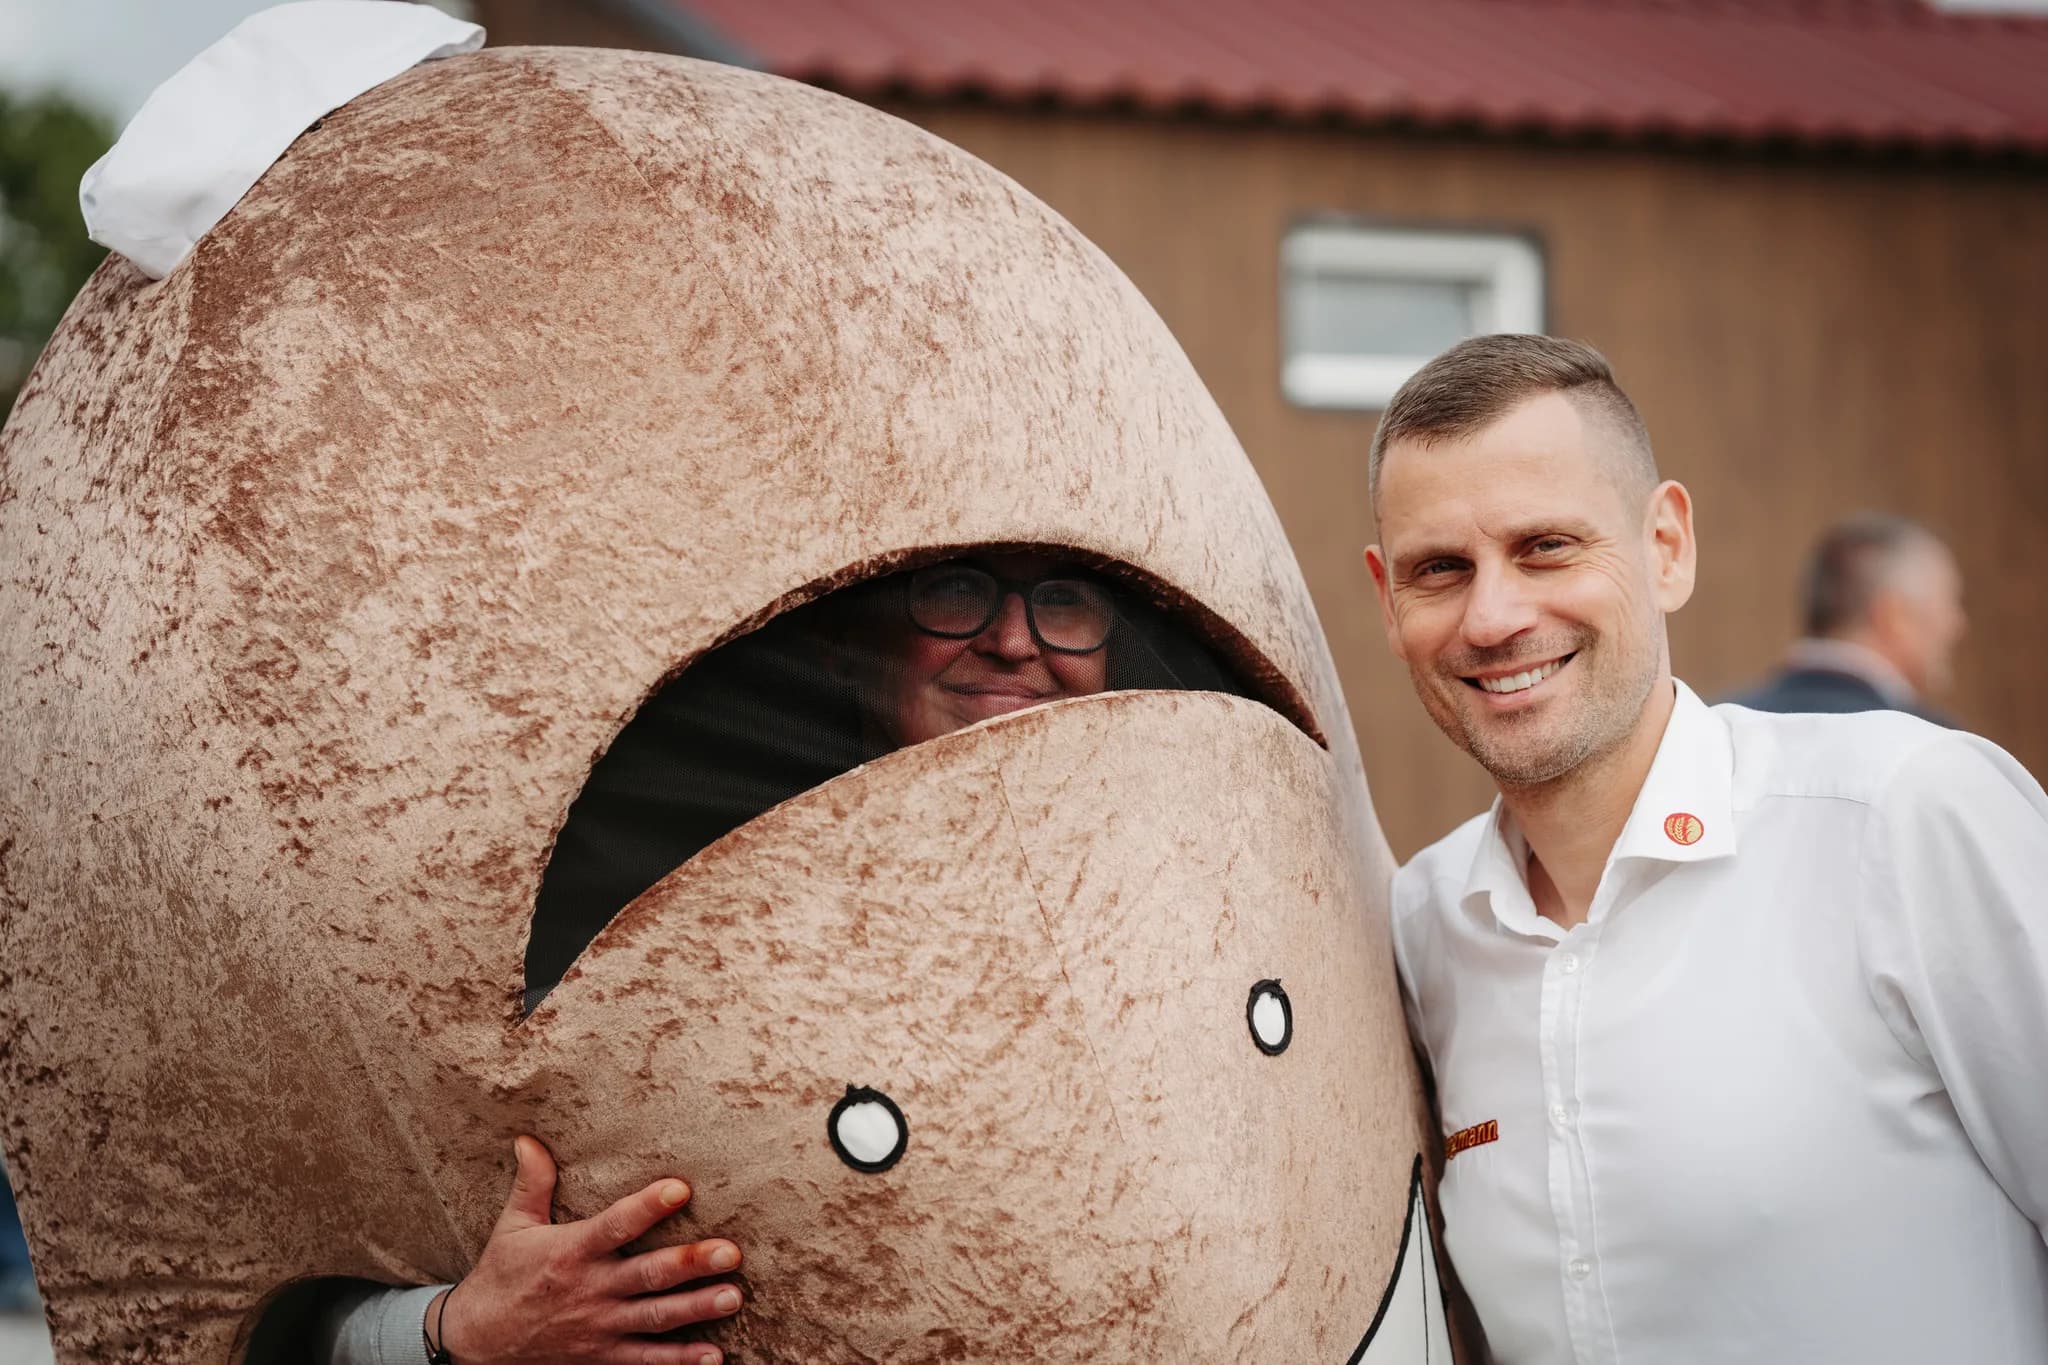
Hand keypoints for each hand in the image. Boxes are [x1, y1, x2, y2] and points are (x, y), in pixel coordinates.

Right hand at [432, 1135, 742, 1364]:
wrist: (474, 1342)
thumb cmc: (500, 1275)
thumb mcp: (512, 1226)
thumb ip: (532, 1182)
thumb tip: (528, 1138)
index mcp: (571, 1251)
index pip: (615, 1225)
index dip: (647, 1207)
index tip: (681, 1188)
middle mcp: (590, 1289)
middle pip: (647, 1275)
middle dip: (691, 1264)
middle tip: (731, 1252)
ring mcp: (599, 1325)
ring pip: (655, 1317)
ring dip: (696, 1308)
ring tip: (733, 1295)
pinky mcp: (601, 1355)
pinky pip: (645, 1360)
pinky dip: (678, 1359)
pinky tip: (713, 1354)